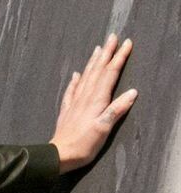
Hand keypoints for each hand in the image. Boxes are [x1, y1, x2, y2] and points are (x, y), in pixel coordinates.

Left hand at [49, 32, 137, 170]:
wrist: (59, 155)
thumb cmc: (84, 144)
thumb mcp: (104, 128)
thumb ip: (117, 109)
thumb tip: (133, 92)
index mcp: (96, 100)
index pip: (110, 74)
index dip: (119, 58)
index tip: (126, 43)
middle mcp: (85, 97)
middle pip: (97, 70)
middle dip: (106, 53)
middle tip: (112, 37)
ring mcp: (75, 103)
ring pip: (85, 76)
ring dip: (93, 62)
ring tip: (97, 48)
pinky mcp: (67, 111)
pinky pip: (72, 90)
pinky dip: (75, 80)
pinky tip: (76, 74)